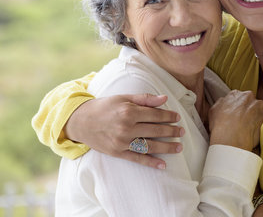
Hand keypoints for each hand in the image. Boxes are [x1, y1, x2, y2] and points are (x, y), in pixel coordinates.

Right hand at [65, 93, 183, 168]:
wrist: (81, 121)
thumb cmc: (105, 106)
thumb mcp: (123, 97)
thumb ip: (145, 98)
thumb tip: (165, 99)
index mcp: (129, 111)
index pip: (155, 115)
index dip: (169, 116)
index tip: (178, 118)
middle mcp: (126, 127)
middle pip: (155, 130)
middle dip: (171, 131)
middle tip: (182, 132)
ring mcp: (122, 141)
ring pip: (150, 145)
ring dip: (167, 147)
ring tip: (179, 147)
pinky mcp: (117, 152)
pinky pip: (137, 158)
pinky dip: (151, 162)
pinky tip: (163, 164)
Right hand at [208, 90, 262, 150]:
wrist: (231, 139)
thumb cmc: (220, 127)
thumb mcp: (213, 110)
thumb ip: (221, 103)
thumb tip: (224, 102)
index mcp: (235, 94)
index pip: (239, 97)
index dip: (238, 106)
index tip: (237, 113)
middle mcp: (247, 96)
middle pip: (249, 101)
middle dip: (247, 109)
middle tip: (242, 120)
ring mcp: (258, 105)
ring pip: (258, 108)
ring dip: (255, 115)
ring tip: (248, 126)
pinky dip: (260, 122)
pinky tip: (253, 129)